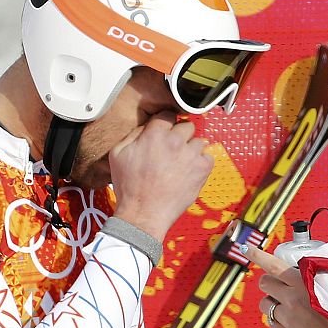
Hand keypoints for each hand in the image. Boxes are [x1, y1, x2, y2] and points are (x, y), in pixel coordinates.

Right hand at [110, 111, 212, 241]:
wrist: (143, 213)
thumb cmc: (130, 187)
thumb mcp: (118, 153)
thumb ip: (134, 133)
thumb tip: (148, 126)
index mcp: (155, 134)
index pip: (168, 114)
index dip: (166, 122)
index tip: (166, 131)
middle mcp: (175, 141)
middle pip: (186, 125)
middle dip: (180, 135)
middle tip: (172, 149)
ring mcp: (191, 154)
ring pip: (198, 141)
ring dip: (191, 149)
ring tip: (180, 163)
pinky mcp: (202, 169)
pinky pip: (208, 157)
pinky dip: (201, 162)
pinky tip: (189, 171)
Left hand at [245, 245, 327, 327]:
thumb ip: (315, 275)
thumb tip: (305, 266)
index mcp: (302, 283)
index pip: (273, 265)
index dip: (258, 255)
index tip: (246, 248)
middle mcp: (291, 298)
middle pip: (264, 283)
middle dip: (269, 283)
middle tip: (281, 287)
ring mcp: (287, 317)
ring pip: (265, 304)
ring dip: (272, 303)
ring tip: (288, 307)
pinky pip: (272, 322)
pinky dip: (278, 319)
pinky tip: (291, 320)